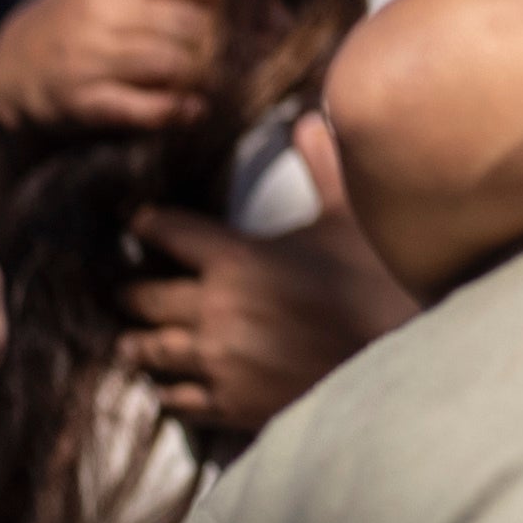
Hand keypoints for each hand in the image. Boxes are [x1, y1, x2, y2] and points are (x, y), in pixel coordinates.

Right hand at [0, 0, 227, 133]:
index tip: (231, 7)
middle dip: (221, 39)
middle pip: (191, 22)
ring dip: (203, 75)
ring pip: (173, 64)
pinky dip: (176, 111)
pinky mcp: (85, 103)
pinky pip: (143, 109)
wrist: (14, 69)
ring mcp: (92, 58)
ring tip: (216, 77)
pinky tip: (194, 108)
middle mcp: (103, 13)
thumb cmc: (83, 12)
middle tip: (234, 50)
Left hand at [114, 120, 416, 432]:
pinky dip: (169, 389)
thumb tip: (308, 118)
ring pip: (146, 350)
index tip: (138, 223)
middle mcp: (213, 309)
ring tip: (137, 339)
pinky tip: (172, 383)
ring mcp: (217, 360)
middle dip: (131, 291)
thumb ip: (322, 168)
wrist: (395, 367)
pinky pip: (174, 398)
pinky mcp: (229, 404)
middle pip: (139, 297)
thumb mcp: (349, 223)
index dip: (146, 224)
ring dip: (141, 342)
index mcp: (236, 258)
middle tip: (127, 288)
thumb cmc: (375, 288)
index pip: (165, 231)